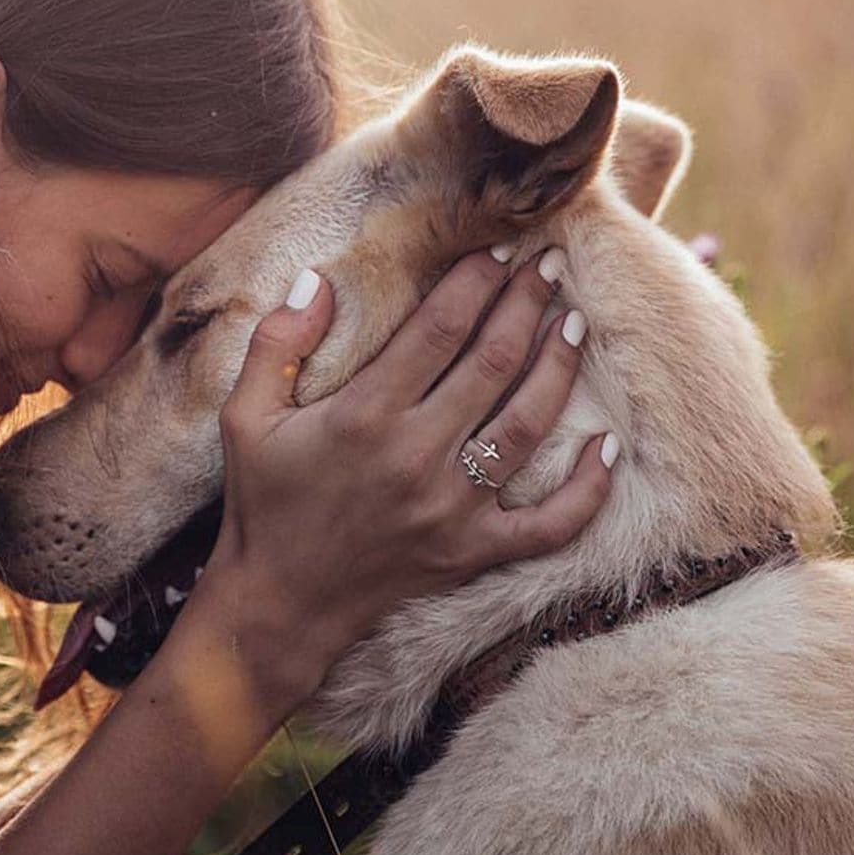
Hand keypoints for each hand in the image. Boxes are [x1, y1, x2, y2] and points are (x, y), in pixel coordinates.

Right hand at [192, 247, 615, 707]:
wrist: (279, 604)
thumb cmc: (263, 503)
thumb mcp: (245, 418)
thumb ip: (276, 344)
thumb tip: (319, 279)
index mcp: (363, 416)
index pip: (439, 329)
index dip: (476, 281)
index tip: (499, 249)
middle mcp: (415, 457)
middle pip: (494, 363)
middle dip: (527, 305)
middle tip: (549, 267)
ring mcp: (452, 510)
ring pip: (528, 425)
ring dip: (559, 369)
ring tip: (574, 325)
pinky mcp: (473, 552)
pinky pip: (550, 524)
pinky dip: (588, 489)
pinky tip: (608, 447)